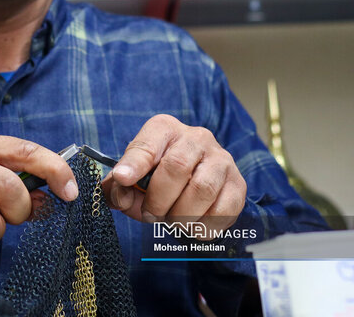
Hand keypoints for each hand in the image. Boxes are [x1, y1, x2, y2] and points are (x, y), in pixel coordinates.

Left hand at [101, 114, 245, 237]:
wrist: (190, 182)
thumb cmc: (153, 178)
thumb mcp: (130, 178)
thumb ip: (118, 188)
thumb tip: (121, 194)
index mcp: (164, 129)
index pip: (148, 144)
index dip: (134, 163)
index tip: (123, 178)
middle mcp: (196, 137)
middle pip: (177, 167)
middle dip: (158, 199)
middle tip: (150, 214)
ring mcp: (221, 159)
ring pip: (202, 190)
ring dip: (181, 215)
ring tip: (171, 220)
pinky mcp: (238, 184)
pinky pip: (223, 210)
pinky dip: (202, 226)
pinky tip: (191, 225)